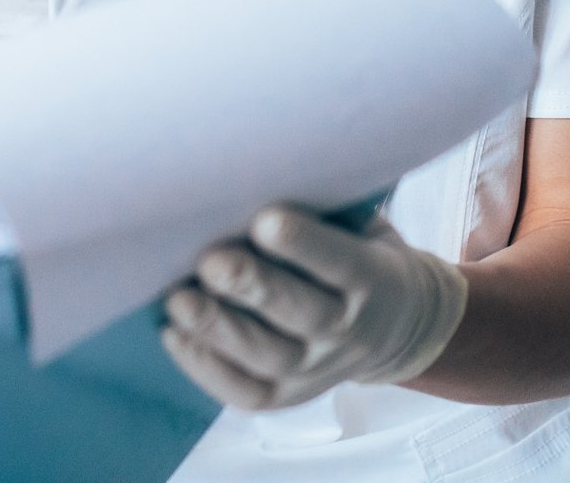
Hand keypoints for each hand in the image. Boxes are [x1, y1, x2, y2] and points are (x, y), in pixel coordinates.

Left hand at [160, 204, 467, 410]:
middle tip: (210, 261)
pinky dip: (206, 367)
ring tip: (178, 300)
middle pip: (302, 315)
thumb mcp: (357, 223)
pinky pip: (248, 392)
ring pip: (269, 359)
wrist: (395, 321)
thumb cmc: (352, 248)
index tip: (264, 219)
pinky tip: (174, 334)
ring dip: (218, 330)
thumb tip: (246, 173)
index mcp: (374, 278)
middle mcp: (350, 330)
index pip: (341, 262)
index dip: (304, 244)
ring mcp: (320, 369)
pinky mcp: (290, 394)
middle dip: (252, 287)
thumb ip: (318, 209)